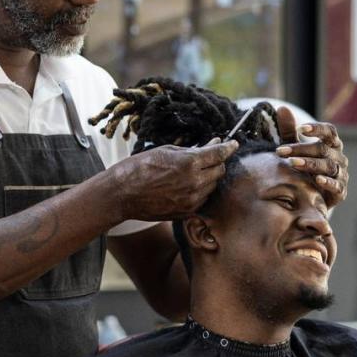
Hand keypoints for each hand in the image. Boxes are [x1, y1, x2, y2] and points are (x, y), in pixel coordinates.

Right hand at [112, 140, 238, 220]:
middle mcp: (195, 182)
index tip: (233, 144)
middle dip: (218, 162)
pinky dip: (201, 191)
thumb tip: (208, 147)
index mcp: (190, 163)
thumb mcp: (166, 151)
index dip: (228, 147)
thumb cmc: (140, 167)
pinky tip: (189, 185)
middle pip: (219, 171)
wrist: (123, 194)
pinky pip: (202, 199)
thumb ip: (191, 151)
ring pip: (212, 186)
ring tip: (195, 171)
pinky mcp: (186, 212)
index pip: (219, 154)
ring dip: (209, 177)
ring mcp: (192, 200)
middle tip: (211, 156)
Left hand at [275, 106, 347, 206]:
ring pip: (328, 166)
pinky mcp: (341, 191)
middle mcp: (339, 157)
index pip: (329, 132)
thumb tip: (281, 107)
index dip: (317, 129)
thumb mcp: (296, 148)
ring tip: (292, 163)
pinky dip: (328, 182)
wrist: (314, 197)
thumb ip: (289, 130)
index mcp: (332, 144)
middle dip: (301, 149)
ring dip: (310, 164)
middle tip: (281, 151)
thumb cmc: (306, 168)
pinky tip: (317, 180)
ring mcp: (341, 174)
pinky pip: (337, 186)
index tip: (300, 129)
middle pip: (323, 149)